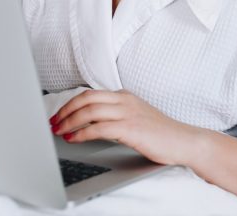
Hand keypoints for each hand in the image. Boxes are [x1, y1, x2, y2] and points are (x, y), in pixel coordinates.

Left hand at [48, 88, 198, 165]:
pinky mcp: (131, 128)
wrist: (184, 141)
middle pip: (85, 99)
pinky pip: (99, 128)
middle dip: (64, 111)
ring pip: (89, 111)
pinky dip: (82, 134)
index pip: (89, 94)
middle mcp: (124, 100)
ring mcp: (128, 113)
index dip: (69, 104)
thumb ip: (114, 116)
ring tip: (59, 132)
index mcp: (124, 96)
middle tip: (52, 123)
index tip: (57, 116)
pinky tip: (74, 139)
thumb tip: (88, 124)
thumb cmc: (160, 134)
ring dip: (69, 122)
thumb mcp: (134, 118)